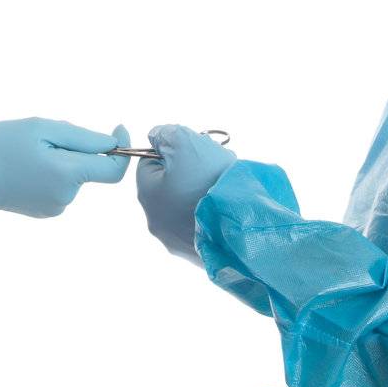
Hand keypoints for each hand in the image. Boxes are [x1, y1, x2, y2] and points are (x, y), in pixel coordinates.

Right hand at [0, 118, 130, 239]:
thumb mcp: (41, 128)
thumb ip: (82, 137)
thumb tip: (113, 144)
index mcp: (68, 174)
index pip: (114, 170)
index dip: (122, 149)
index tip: (116, 129)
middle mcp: (66, 196)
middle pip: (91, 168)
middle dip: (79, 148)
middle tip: (45, 136)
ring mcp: (55, 206)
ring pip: (74, 174)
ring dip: (62, 158)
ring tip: (30, 150)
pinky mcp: (44, 210)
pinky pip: (60, 184)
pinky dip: (52, 170)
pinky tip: (26, 165)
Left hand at [136, 123, 237, 264]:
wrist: (240, 223)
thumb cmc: (209, 180)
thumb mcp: (184, 142)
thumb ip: (166, 134)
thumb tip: (157, 136)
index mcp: (146, 193)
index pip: (150, 161)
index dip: (172, 151)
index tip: (193, 150)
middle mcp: (155, 221)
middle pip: (169, 183)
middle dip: (189, 170)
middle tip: (212, 165)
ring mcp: (175, 240)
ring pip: (185, 204)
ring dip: (201, 191)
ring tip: (223, 186)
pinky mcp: (195, 252)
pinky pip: (199, 223)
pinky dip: (210, 211)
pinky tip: (226, 205)